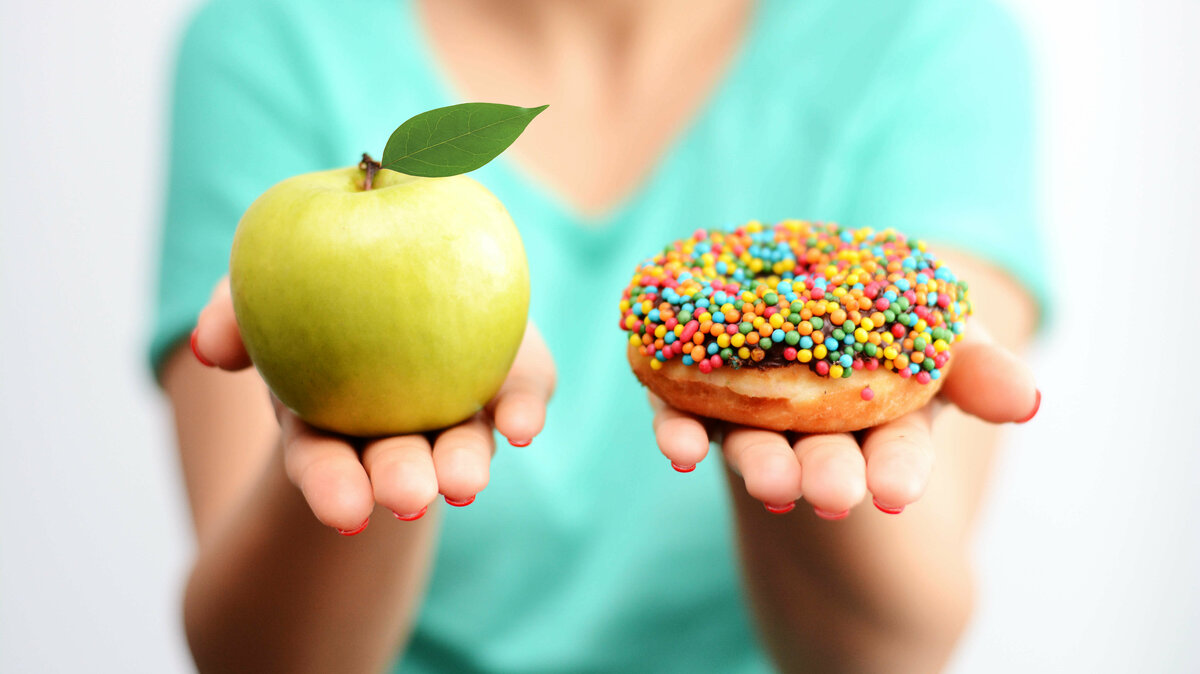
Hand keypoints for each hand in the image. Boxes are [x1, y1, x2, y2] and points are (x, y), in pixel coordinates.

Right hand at [190, 278, 554, 532]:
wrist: (406, 259)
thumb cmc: (321, 284)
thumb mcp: (262, 289)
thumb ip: (232, 310)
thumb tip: (212, 349)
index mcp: (329, 416)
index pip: (323, 459)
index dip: (331, 485)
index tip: (346, 511)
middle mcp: (397, 425)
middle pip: (398, 460)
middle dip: (402, 482)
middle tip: (410, 498)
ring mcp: (457, 408)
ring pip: (462, 443)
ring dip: (463, 464)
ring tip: (466, 483)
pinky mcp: (509, 378)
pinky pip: (520, 395)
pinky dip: (523, 410)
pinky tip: (524, 426)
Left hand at [650, 323, 1037, 516]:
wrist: (810, 291)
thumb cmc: (892, 322)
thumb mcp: (944, 333)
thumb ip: (977, 365)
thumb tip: (1026, 400)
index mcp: (881, 420)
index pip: (896, 453)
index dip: (899, 471)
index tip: (899, 494)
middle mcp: (814, 427)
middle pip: (822, 458)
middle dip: (829, 476)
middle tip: (831, 496)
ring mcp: (752, 413)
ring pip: (752, 446)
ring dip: (760, 465)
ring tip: (767, 483)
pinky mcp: (692, 391)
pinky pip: (680, 414)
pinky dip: (678, 432)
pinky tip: (679, 450)